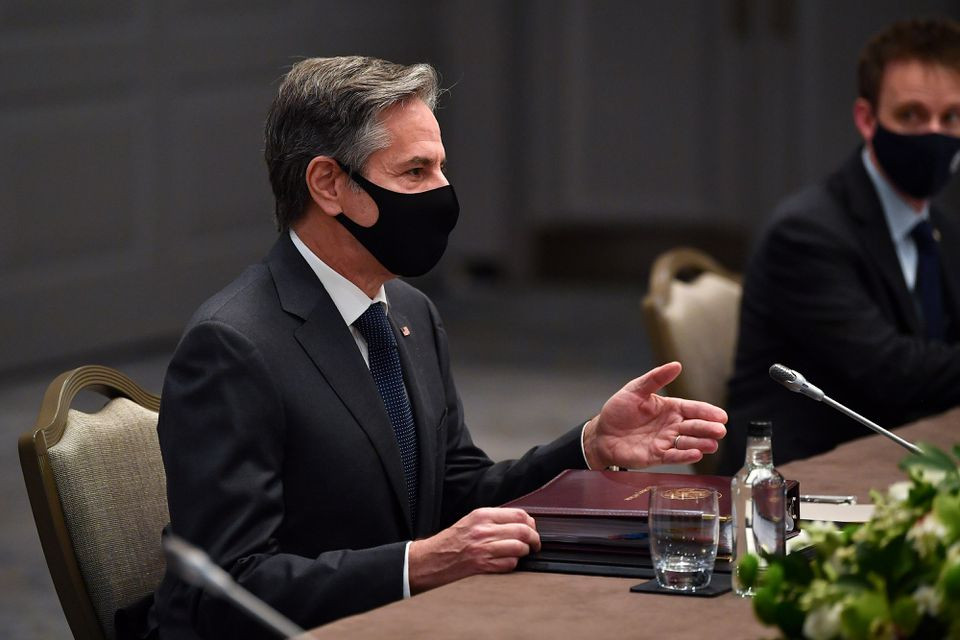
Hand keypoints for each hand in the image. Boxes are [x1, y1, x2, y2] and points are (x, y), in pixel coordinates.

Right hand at [408, 507, 539, 592]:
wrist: (432, 558)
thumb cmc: (451, 540)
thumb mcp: (472, 520)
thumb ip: (495, 519)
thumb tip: (521, 523)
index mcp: (482, 515)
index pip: (519, 514)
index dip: (531, 524)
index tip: (532, 529)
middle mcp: (483, 530)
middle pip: (522, 531)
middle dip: (534, 539)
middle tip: (535, 544)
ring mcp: (483, 548)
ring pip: (519, 548)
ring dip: (525, 552)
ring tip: (522, 553)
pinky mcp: (482, 565)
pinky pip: (509, 564)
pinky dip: (513, 564)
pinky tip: (508, 562)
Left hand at [582, 361, 726, 468]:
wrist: (601, 433)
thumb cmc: (618, 411)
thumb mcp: (636, 389)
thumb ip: (656, 378)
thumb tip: (676, 365)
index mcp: (669, 408)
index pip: (693, 409)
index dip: (707, 412)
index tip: (721, 416)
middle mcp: (671, 426)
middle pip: (694, 427)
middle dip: (708, 428)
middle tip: (719, 430)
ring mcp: (665, 441)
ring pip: (688, 443)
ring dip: (701, 444)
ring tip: (712, 444)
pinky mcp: (657, 456)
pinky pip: (674, 456)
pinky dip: (685, 456)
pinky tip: (695, 454)